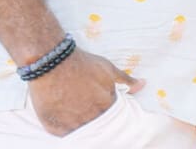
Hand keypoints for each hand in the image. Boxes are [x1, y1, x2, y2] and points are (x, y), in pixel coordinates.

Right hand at [26, 48, 142, 136]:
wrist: (52, 61)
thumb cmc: (82, 64)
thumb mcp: (108, 69)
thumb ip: (126, 80)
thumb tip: (143, 84)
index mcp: (106, 105)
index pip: (114, 118)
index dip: (110, 111)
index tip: (105, 106)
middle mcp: (90, 118)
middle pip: (99, 126)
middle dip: (98, 119)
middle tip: (91, 109)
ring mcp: (71, 124)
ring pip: (82, 132)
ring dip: (84, 125)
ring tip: (79, 112)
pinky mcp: (54, 127)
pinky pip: (65, 135)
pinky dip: (67, 129)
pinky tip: (67, 118)